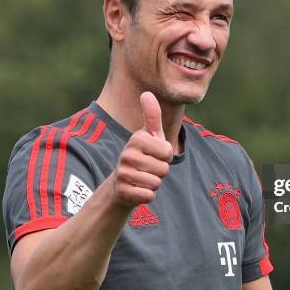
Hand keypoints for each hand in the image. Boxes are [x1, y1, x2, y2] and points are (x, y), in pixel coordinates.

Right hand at [112, 92, 172, 206]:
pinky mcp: (122, 191)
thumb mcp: (149, 135)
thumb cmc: (143, 155)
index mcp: (136, 139)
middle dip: (161, 171)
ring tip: (143, 177)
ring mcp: (123, 173)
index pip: (167, 151)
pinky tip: (138, 189)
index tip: (155, 154)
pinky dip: (148, 195)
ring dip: (154, 183)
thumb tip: (146, 93)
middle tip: (149, 168)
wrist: (122, 182)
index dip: (166, 156)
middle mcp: (126, 154)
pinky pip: (149, 196)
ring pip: (156, 183)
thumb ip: (152, 116)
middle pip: (164, 169)